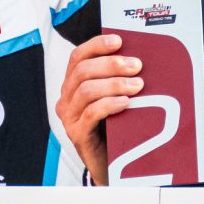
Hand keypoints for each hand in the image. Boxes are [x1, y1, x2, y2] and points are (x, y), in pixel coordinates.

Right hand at [57, 33, 142, 185]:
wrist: (111, 163)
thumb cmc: (114, 126)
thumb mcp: (112, 98)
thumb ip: (116, 80)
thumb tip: (137, 60)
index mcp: (72, 85)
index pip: (78, 57)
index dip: (96, 45)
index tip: (118, 40)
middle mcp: (66, 99)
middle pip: (82, 71)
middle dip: (111, 64)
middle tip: (136, 66)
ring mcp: (69, 117)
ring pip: (86, 90)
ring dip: (114, 84)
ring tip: (136, 85)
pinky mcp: (77, 134)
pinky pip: (90, 113)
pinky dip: (109, 104)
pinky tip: (125, 103)